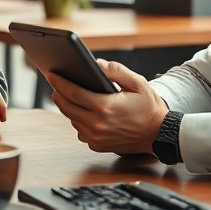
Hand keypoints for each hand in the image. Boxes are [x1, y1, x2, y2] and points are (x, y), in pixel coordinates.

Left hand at [49, 58, 167, 154]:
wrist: (159, 134)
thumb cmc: (149, 107)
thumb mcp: (137, 83)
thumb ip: (115, 70)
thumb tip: (96, 63)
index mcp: (106, 107)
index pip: (73, 93)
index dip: (60, 82)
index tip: (51, 74)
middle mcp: (97, 125)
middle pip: (66, 107)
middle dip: (58, 94)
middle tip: (55, 83)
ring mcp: (96, 138)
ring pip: (72, 119)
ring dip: (68, 107)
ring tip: (68, 94)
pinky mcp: (97, 145)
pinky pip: (80, 130)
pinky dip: (78, 120)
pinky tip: (83, 110)